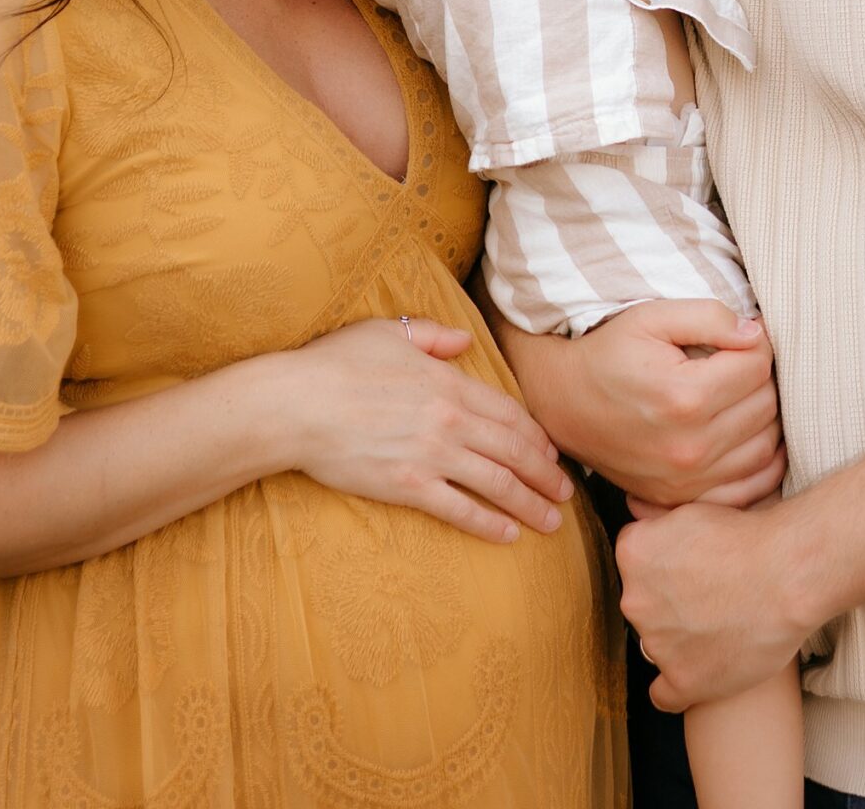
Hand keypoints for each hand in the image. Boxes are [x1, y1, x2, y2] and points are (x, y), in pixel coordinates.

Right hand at [286, 316, 576, 544]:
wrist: (298, 403)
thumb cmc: (337, 363)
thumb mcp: (388, 331)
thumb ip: (432, 334)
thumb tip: (464, 340)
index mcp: (448, 381)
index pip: (508, 412)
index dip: (536, 436)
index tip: (551, 454)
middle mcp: (449, 419)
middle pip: (513, 450)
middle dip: (546, 475)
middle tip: (566, 494)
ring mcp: (432, 454)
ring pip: (497, 482)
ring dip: (530, 503)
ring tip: (550, 522)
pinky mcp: (409, 486)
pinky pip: (460, 509)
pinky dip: (489, 523)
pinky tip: (509, 534)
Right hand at [501, 299, 783, 506]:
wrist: (564, 402)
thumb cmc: (609, 352)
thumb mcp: (652, 317)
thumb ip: (709, 317)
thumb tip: (757, 334)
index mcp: (685, 396)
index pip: (758, 367)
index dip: (757, 343)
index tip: (743, 336)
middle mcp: (691, 446)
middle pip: (766, 407)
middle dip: (762, 378)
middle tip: (741, 363)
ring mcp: (687, 480)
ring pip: (766, 448)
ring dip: (766, 418)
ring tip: (743, 395)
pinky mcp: (682, 498)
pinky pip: (749, 488)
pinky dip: (761, 463)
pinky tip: (748, 436)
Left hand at [617, 501, 802, 712]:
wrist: (787, 574)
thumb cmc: (748, 535)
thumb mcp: (692, 508)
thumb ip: (656, 516)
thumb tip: (633, 506)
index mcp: (633, 554)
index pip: (636, 563)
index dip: (664, 565)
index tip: (688, 570)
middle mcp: (635, 599)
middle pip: (644, 603)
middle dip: (668, 602)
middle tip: (707, 597)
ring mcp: (657, 643)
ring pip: (657, 644)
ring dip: (679, 640)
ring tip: (719, 627)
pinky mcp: (683, 680)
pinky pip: (664, 695)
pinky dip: (678, 688)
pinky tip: (698, 675)